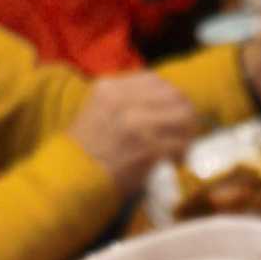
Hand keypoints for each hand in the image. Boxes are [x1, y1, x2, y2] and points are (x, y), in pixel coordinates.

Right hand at [69, 73, 199, 193]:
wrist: (73, 179)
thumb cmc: (86, 151)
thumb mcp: (97, 111)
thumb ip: (124, 101)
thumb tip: (160, 102)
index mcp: (109, 88)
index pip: (156, 80)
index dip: (169, 97)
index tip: (171, 112)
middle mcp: (123, 100)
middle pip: (174, 95)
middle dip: (184, 114)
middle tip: (183, 131)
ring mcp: (137, 123)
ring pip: (183, 118)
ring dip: (187, 134)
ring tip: (179, 147)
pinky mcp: (148, 148)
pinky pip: (180, 145)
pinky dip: (182, 154)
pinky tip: (174, 162)